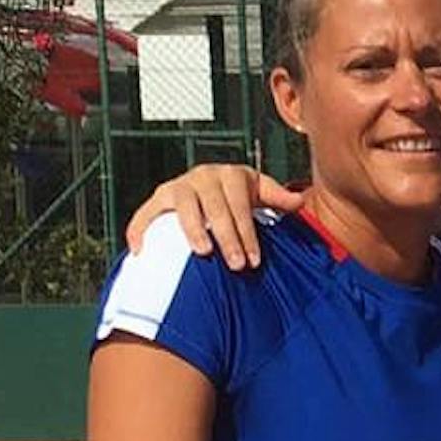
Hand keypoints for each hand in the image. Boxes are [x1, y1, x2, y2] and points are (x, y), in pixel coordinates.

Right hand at [125, 164, 300, 269]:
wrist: (212, 187)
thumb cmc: (240, 196)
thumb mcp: (261, 193)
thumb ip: (277, 198)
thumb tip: (300, 201)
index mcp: (231, 175)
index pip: (240, 204)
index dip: (247, 233)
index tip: (254, 261)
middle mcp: (204, 176)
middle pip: (215, 206)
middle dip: (227, 237)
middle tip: (236, 265)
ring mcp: (180, 185)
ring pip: (184, 205)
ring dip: (193, 229)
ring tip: (203, 253)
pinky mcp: (159, 198)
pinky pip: (146, 213)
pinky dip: (140, 229)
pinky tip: (141, 250)